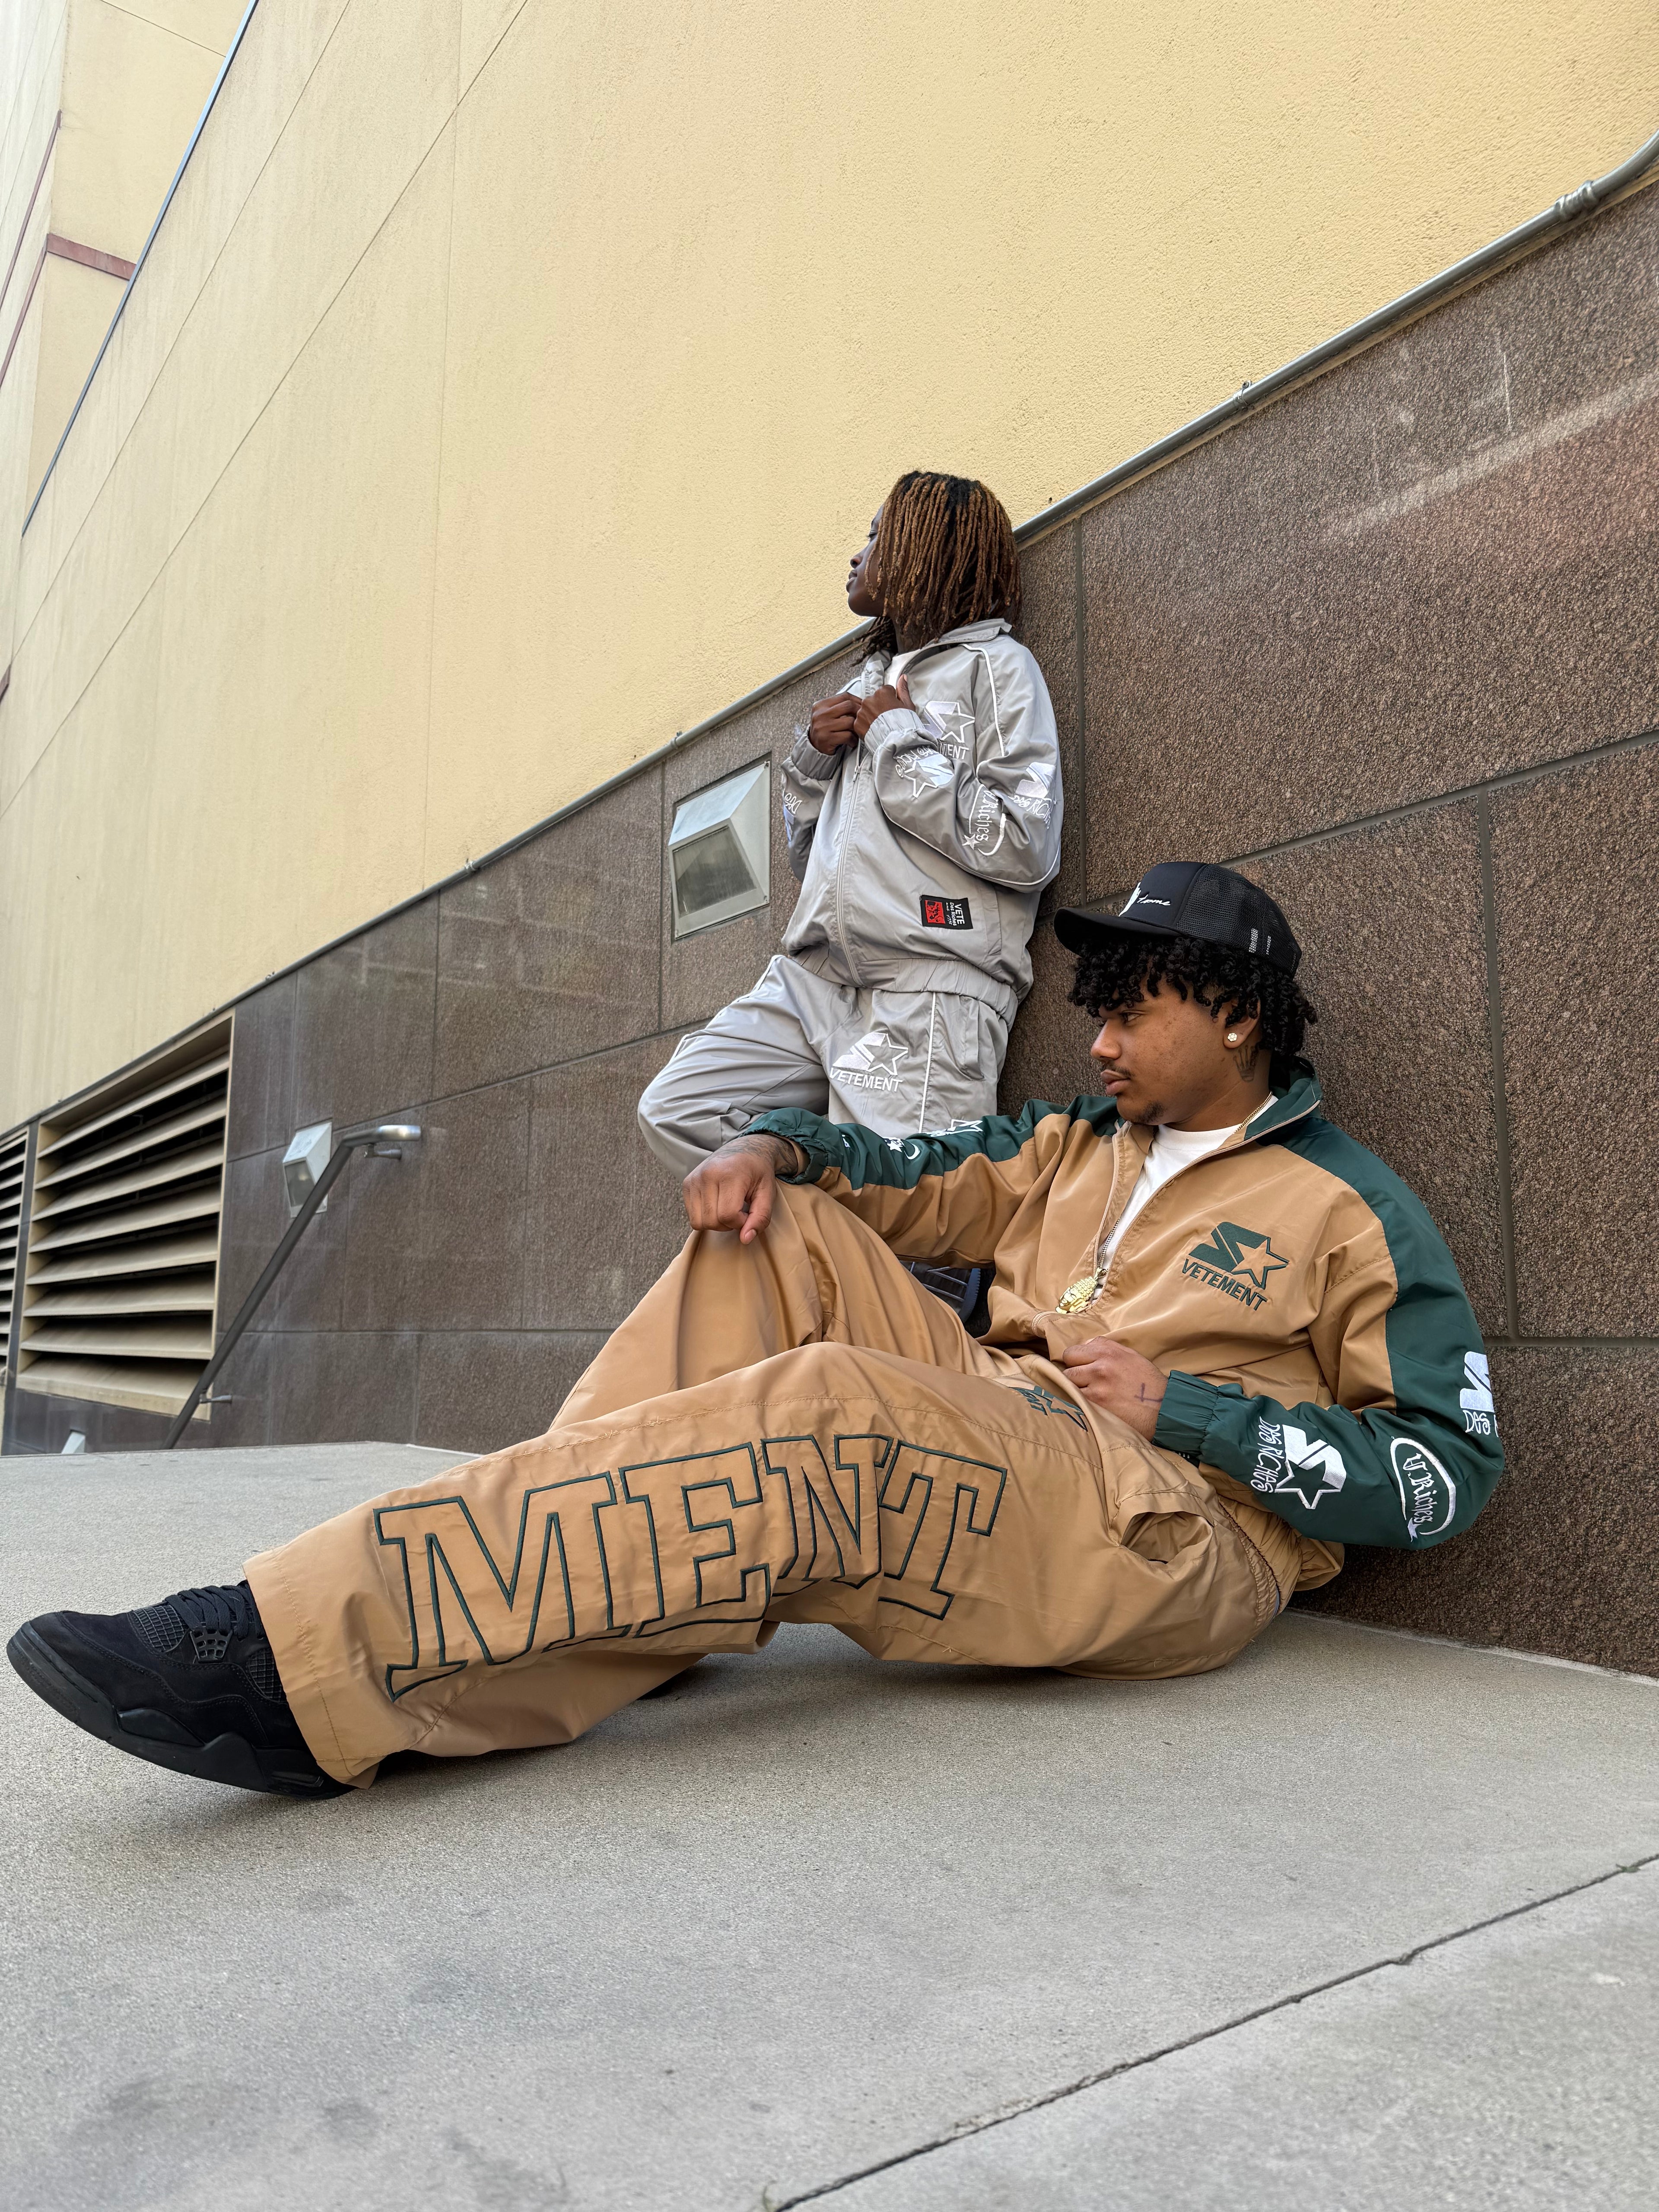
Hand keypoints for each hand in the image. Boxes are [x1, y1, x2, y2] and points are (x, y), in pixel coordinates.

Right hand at [682, 1134, 802, 1243]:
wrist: (745, 1149)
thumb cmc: (758, 1172)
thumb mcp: (767, 1193)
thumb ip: (760, 1217)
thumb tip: (745, 1239)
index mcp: (729, 1174)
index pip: (728, 1215)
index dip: (740, 1223)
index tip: (748, 1214)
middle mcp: (707, 1174)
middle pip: (711, 1221)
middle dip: (728, 1224)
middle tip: (739, 1211)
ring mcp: (694, 1179)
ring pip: (698, 1222)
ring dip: (715, 1223)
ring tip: (728, 1209)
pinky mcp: (687, 1183)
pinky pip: (692, 1216)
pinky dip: (705, 1217)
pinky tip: (717, 1205)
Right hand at [808, 693, 861, 754]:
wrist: (812, 746)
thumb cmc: (823, 729)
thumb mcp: (826, 714)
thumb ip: (839, 707)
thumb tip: (859, 703)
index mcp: (821, 705)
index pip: (844, 696)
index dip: (857, 700)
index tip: (862, 706)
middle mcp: (821, 714)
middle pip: (849, 706)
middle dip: (859, 712)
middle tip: (862, 719)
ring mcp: (823, 726)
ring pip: (850, 721)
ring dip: (857, 728)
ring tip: (856, 733)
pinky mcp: (827, 739)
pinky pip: (848, 735)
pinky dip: (853, 740)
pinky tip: (851, 741)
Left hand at [852, 671, 912, 738]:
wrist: (897, 743)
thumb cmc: (904, 726)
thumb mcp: (908, 705)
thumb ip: (903, 690)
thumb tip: (902, 678)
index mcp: (882, 692)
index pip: (885, 691)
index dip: (891, 701)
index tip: (893, 709)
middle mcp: (869, 700)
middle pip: (874, 701)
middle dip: (879, 708)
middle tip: (888, 719)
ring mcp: (862, 712)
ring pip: (866, 711)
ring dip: (872, 716)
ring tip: (881, 726)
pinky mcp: (857, 724)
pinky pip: (860, 722)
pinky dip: (866, 726)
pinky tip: (875, 730)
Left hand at [1058, 1336, 1167, 1440]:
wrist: (1164, 1408)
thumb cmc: (1148, 1383)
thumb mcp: (1131, 1356)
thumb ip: (1106, 1349)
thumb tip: (1083, 1348)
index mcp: (1109, 1351)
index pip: (1073, 1350)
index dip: (1076, 1361)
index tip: (1082, 1368)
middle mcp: (1101, 1364)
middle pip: (1068, 1364)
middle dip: (1074, 1373)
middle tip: (1085, 1383)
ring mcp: (1097, 1384)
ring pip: (1068, 1383)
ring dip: (1075, 1389)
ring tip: (1090, 1395)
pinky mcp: (1096, 1403)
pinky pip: (1075, 1399)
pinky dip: (1080, 1402)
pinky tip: (1090, 1405)